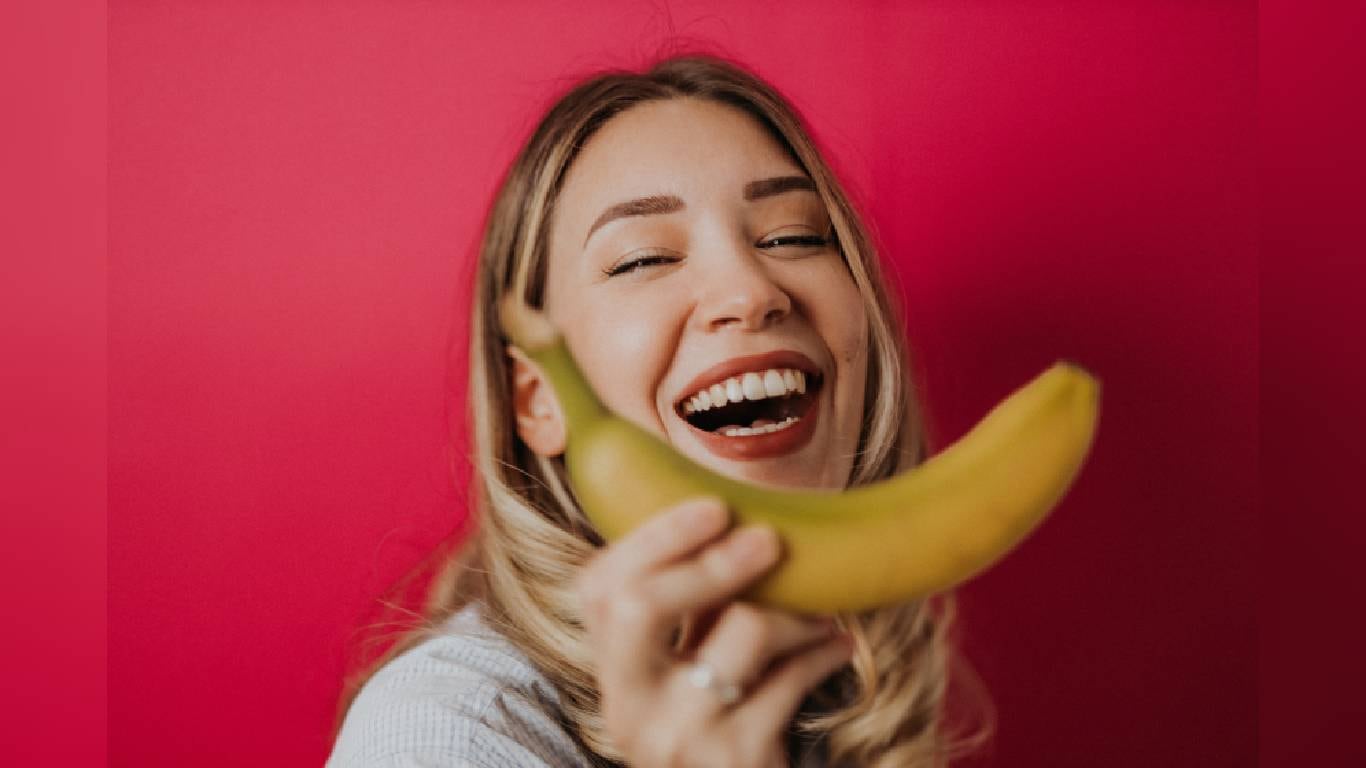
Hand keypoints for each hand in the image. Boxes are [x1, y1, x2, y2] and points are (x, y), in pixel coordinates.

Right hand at [575, 497, 853, 766]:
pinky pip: (791, 677)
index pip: (600, 588)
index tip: (714, 507)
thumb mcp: (682, 676)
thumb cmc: (716, 732)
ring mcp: (679, 735)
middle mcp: (630, 706)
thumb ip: (686, 615)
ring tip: (821, 614)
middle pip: (642, 604)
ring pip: (742, 629)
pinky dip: (823, 653)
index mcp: (612, 674)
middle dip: (712, 559)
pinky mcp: (735, 758)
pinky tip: (838, 645)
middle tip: (769, 540)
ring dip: (795, 613)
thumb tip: (729, 524)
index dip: (653, 538)